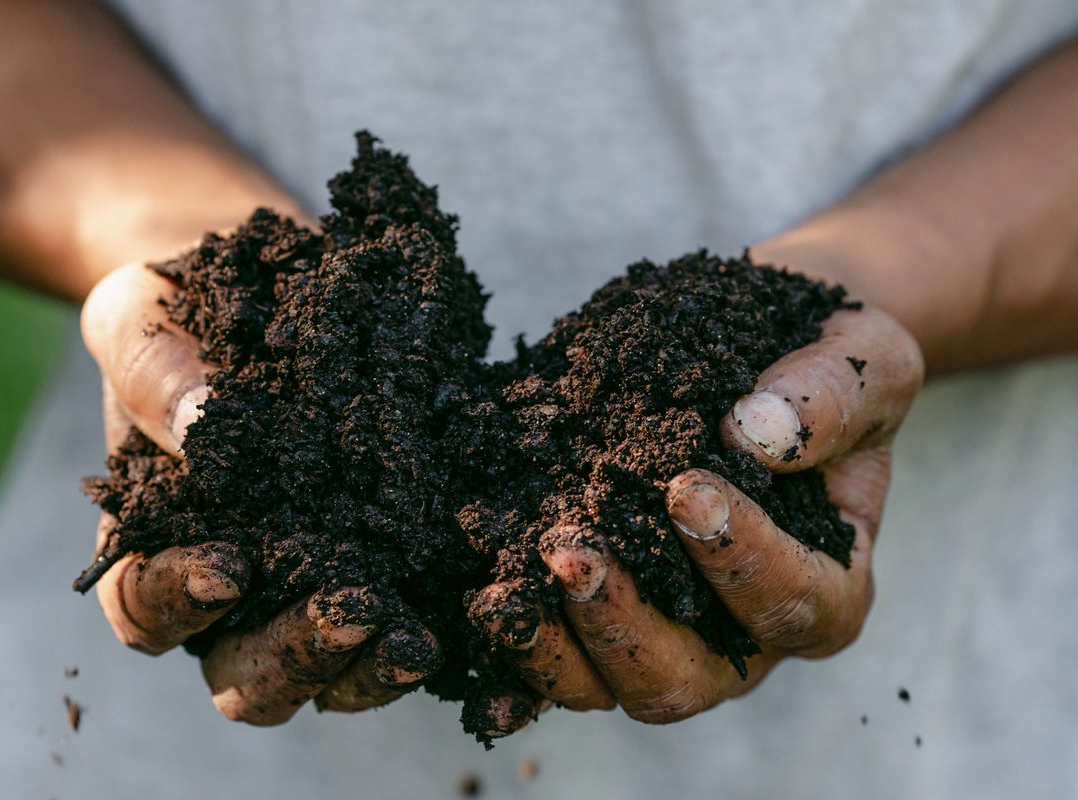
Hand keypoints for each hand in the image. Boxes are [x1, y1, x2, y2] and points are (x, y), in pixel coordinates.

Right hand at [81, 262, 440, 722]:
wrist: (263, 284)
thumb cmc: (181, 308)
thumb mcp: (144, 317)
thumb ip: (152, 371)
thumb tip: (202, 424)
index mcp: (155, 540)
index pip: (143, 604)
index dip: (178, 599)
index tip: (230, 566)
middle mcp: (230, 586)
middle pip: (241, 672)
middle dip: (291, 657)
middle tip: (349, 613)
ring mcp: (305, 584)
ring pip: (323, 679)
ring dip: (364, 671)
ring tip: (412, 637)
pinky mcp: (379, 567)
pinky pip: (392, 634)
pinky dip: (417, 639)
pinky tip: (460, 613)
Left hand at [472, 304, 922, 726]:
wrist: (763, 352)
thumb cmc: (827, 366)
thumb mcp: (864, 362)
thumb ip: (833, 397)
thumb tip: (758, 433)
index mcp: (825, 586)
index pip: (791, 603)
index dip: (740, 559)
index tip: (686, 491)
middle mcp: (738, 634)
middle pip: (684, 677)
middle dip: (623, 624)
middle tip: (572, 555)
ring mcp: (664, 630)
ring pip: (606, 682)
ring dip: (551, 645)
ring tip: (499, 595)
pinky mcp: (598, 611)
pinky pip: (552, 658)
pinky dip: (513, 656)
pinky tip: (478, 623)